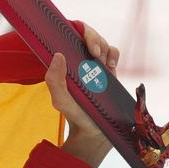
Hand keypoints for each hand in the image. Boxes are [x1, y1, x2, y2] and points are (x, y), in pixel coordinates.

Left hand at [44, 23, 119, 167]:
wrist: (95, 130)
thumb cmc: (75, 115)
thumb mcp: (60, 100)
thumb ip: (55, 81)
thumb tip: (57, 55)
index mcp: (66, 67)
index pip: (70, 41)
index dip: (77, 36)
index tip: (82, 44)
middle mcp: (79, 64)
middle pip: (88, 39)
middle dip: (93, 39)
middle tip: (94, 52)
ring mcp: (94, 67)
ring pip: (101, 44)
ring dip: (104, 46)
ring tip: (102, 61)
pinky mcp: (108, 72)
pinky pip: (113, 54)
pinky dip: (113, 53)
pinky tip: (110, 64)